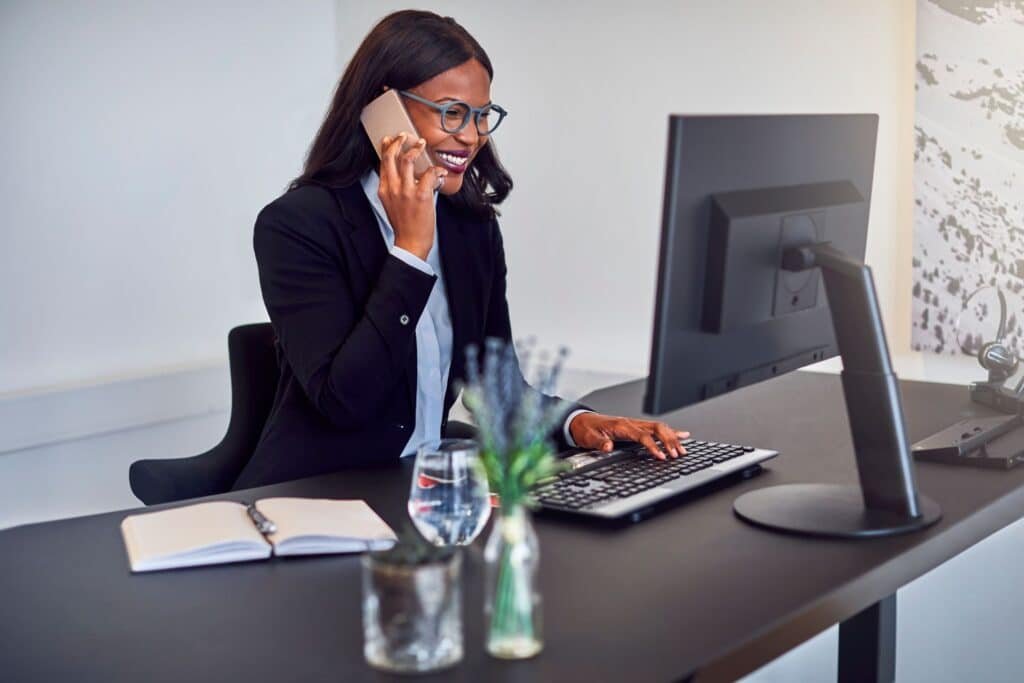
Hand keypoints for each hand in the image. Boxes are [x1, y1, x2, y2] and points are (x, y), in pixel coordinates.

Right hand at [377, 133, 447, 259]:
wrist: (410, 242)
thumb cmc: (404, 225)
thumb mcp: (392, 204)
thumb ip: (394, 188)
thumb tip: (403, 174)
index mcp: (384, 189)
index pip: (383, 162)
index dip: (387, 147)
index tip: (390, 139)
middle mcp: (393, 188)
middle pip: (392, 156)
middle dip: (398, 142)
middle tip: (405, 135)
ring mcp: (406, 191)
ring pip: (408, 160)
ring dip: (416, 149)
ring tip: (422, 143)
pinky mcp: (421, 195)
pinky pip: (429, 174)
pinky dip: (436, 170)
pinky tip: (440, 171)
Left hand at [568, 412, 689, 459]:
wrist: (581, 422)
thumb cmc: (586, 429)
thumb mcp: (589, 438)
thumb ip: (600, 443)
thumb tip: (608, 446)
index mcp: (621, 426)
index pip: (642, 436)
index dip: (653, 446)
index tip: (662, 456)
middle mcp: (630, 423)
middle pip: (656, 429)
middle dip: (669, 441)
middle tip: (677, 454)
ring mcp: (635, 424)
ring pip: (659, 427)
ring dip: (672, 437)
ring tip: (682, 449)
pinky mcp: (636, 426)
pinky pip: (656, 428)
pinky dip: (670, 432)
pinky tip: (682, 435)